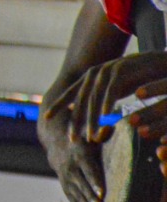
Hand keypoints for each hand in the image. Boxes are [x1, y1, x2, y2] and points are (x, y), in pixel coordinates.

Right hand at [37, 104, 103, 201]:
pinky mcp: (63, 182)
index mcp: (79, 153)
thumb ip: (99, 132)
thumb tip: (110, 127)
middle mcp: (70, 166)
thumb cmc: (80, 134)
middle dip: (90, 197)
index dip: (94, 181)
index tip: (101, 193)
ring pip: (76, 193)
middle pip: (82, 184)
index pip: (88, 169)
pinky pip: (70, 197)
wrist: (54, 137)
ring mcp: (65, 175)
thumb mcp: (88, 131)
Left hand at [48, 52, 166, 143]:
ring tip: (90, 137)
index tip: (45, 117)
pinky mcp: (120, 72)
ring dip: (92, 119)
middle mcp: (94, 73)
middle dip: (75, 121)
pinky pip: (111, 92)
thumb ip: (101, 97)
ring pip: (95, 99)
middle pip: (80, 100)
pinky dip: (108, 105)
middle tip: (71, 139)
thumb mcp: (114, 87)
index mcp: (90, 77)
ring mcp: (106, 71)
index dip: (58, 105)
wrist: (156, 61)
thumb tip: (91, 111)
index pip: (71, 93)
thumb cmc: (136, 76)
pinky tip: (106, 118)